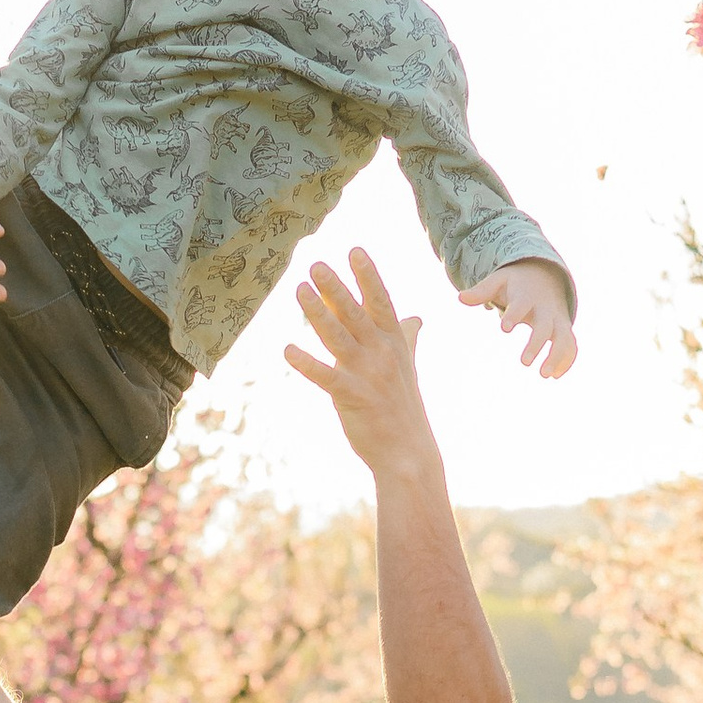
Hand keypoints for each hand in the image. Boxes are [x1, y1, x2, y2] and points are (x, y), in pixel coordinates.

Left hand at [282, 248, 433, 472]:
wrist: (407, 452)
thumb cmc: (403, 408)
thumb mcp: (407, 367)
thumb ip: (407, 339)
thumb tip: (415, 318)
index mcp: (396, 343)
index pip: (381, 302)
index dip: (368, 275)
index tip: (355, 250)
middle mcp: (382, 354)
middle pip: (356, 313)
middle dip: (335, 287)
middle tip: (316, 264)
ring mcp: (367, 374)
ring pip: (337, 337)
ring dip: (316, 313)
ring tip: (298, 290)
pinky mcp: (351, 396)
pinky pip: (325, 376)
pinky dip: (306, 363)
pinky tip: (287, 350)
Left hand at [458, 258, 575, 376]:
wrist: (544, 277)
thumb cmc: (515, 284)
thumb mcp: (498, 282)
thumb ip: (481, 291)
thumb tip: (460, 297)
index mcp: (527, 296)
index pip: (521, 305)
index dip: (513, 315)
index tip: (504, 328)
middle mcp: (545, 309)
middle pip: (544, 327)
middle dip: (536, 344)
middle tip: (524, 363)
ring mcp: (557, 320)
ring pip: (563, 338)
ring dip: (557, 356)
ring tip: (544, 376)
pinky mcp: (564, 330)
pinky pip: (571, 345)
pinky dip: (567, 360)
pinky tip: (554, 376)